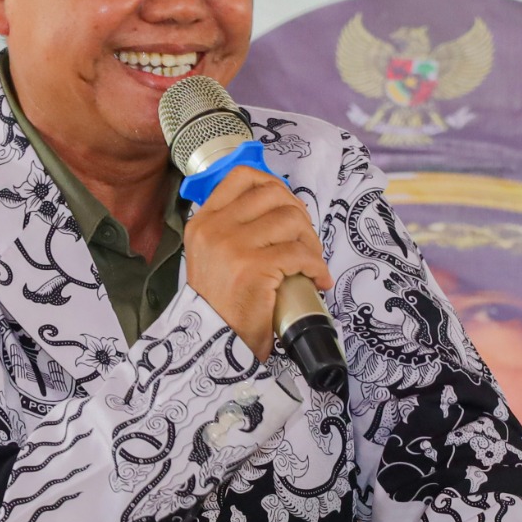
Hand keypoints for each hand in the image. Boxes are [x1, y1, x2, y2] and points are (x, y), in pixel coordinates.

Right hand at [183, 165, 331, 359]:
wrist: (212, 344)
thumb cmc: (220, 305)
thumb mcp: (212, 257)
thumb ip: (232, 230)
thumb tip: (277, 208)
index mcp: (204, 222)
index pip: (242, 176)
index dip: (273, 184)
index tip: (287, 205)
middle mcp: (215, 228)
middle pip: (273, 194)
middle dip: (299, 214)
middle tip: (305, 240)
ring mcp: (234, 246)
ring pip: (291, 219)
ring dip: (311, 241)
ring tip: (310, 263)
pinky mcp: (255, 267)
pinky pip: (300, 253)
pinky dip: (317, 266)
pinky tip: (318, 279)